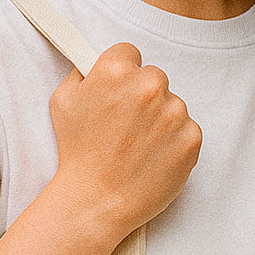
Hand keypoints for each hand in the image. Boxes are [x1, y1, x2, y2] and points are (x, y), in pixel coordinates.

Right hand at [49, 42, 202, 237]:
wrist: (96, 201)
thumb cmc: (77, 153)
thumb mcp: (63, 101)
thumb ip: (82, 73)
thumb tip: (94, 63)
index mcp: (116, 70)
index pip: (130, 53)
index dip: (121, 74)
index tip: (117, 92)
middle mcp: (149, 86)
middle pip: (154, 77)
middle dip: (142, 96)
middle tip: (125, 124)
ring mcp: (174, 112)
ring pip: (172, 104)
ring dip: (159, 119)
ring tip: (137, 145)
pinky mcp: (191, 137)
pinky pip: (186, 129)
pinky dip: (174, 141)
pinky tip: (152, 156)